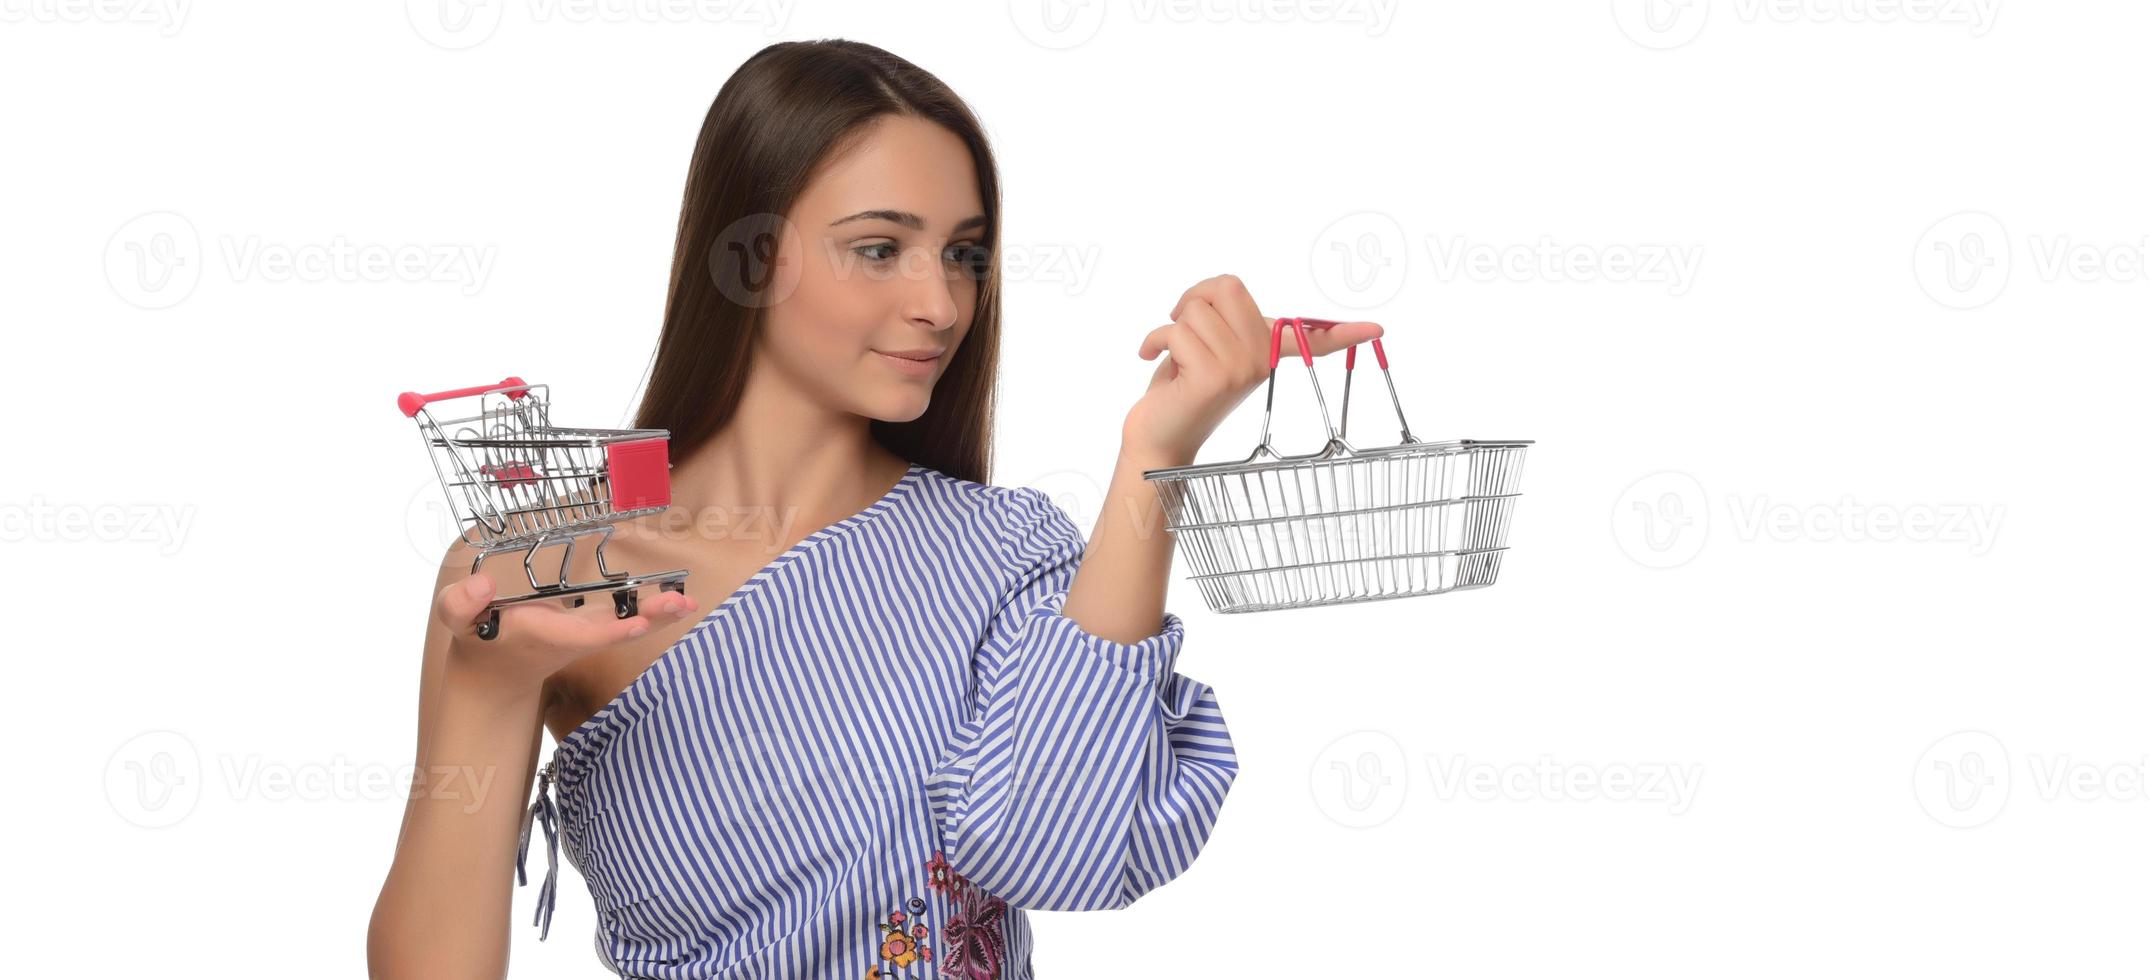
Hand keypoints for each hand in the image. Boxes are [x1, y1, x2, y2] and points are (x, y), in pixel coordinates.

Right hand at [434, 572, 699, 694]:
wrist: (494, 672)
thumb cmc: (476, 639)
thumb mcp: (456, 620)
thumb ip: (461, 604)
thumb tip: (482, 585)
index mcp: (546, 635)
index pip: (581, 634)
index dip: (609, 630)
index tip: (636, 624)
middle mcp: (573, 637)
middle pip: (617, 630)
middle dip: (648, 620)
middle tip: (681, 603)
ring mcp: (587, 634)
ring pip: (629, 625)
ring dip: (659, 615)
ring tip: (689, 601)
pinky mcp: (593, 628)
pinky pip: (629, 619)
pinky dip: (654, 611)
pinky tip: (680, 600)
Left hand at [1125, 274, 1382, 465]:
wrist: (1156, 435)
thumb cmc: (1177, 385)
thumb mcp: (1206, 344)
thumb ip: (1222, 317)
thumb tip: (1219, 289)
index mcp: (1264, 353)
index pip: (1309, 340)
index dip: (1343, 332)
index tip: (1378, 329)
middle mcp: (1260, 361)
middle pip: (1226, 286)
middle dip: (1194, 297)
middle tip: (1181, 323)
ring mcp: (1241, 370)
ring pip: (1195, 308)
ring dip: (1171, 325)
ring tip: (1172, 354)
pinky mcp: (1214, 377)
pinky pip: (1177, 330)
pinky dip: (1154, 339)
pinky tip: (1151, 357)